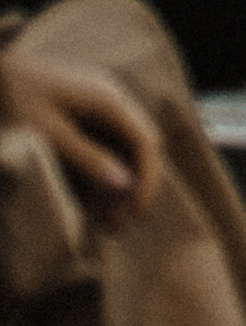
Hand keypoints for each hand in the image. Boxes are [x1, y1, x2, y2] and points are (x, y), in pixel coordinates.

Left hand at [1, 49, 161, 218]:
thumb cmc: (18, 99)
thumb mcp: (49, 134)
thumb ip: (87, 158)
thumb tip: (125, 186)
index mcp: (110, 102)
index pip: (146, 143)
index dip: (148, 181)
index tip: (138, 216)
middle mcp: (112, 102)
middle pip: (139, 148)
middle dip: (134, 188)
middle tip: (115, 225)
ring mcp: (98, 109)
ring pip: (122, 151)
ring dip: (116, 186)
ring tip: (101, 222)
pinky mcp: (82, 117)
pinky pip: (103, 148)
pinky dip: (100, 176)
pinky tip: (86, 201)